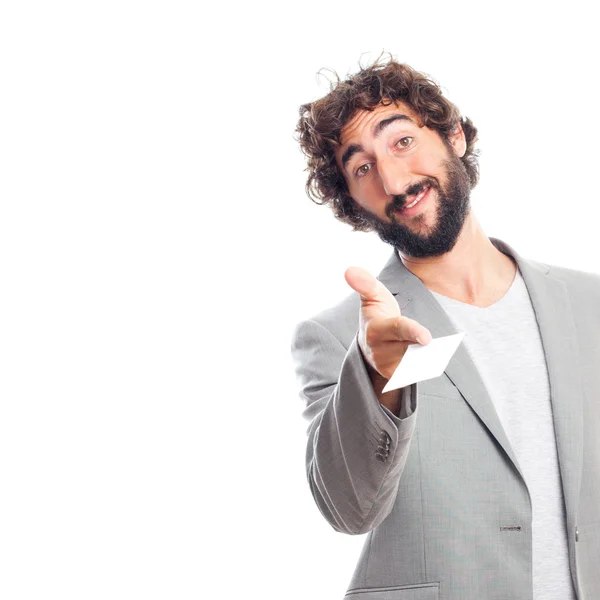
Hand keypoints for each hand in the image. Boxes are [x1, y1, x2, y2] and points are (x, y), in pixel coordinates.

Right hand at [345, 266, 431, 380]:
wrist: (370, 344)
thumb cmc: (377, 314)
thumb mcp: (372, 296)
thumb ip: (365, 283)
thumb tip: (349, 270)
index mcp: (375, 329)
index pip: (397, 329)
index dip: (413, 332)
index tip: (428, 339)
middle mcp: (379, 351)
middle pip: (411, 348)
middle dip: (423, 346)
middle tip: (431, 343)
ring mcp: (387, 366)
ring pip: (416, 362)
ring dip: (427, 356)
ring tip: (430, 349)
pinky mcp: (395, 377)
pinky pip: (418, 371)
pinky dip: (425, 365)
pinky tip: (428, 358)